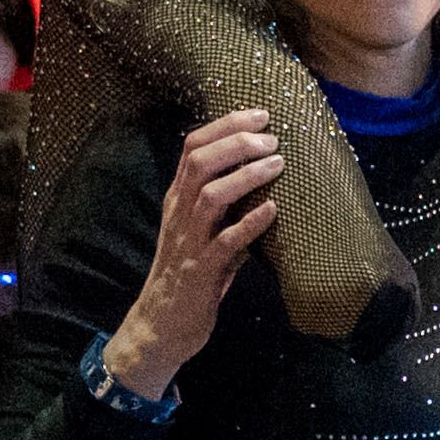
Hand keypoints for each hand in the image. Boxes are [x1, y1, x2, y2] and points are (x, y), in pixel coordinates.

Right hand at [101, 108, 286, 396]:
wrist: (161, 326)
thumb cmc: (189, 276)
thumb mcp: (204, 232)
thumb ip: (226, 207)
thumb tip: (266, 180)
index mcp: (178, 199)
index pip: (193, 147)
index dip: (226, 126)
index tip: (260, 114)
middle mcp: (180, 213)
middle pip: (199, 162)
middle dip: (237, 143)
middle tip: (272, 138)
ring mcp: (189, 241)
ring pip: (210, 195)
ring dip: (246, 176)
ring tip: (278, 164)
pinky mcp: (200, 271)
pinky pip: (225, 242)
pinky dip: (249, 224)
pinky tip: (272, 211)